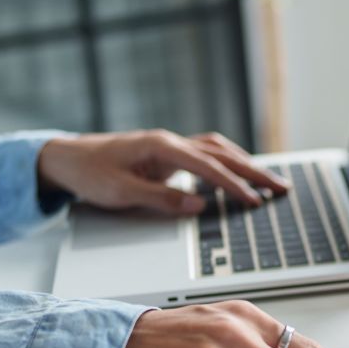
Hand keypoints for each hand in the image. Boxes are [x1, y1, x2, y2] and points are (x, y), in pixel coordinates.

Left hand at [37, 130, 289, 214]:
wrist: (66, 158)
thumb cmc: (89, 173)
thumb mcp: (120, 193)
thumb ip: (160, 199)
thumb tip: (198, 205)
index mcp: (160, 147)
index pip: (207, 166)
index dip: (233, 185)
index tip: (254, 200)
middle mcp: (170, 142)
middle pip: (222, 154)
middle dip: (254, 171)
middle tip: (281, 187)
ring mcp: (170, 146)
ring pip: (218, 150)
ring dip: (245, 164)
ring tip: (269, 181)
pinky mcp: (168, 154)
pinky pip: (207, 155)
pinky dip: (228, 162)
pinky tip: (239, 173)